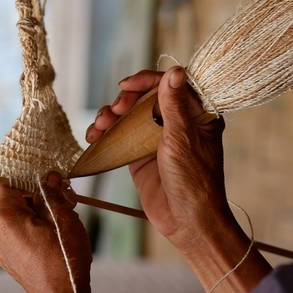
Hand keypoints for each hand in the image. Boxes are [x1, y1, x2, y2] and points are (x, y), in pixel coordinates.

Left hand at [0, 172, 92, 292]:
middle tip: (67, 195)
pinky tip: (58, 236)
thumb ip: (53, 194)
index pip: (5, 181)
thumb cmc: (64, 261)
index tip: (44, 168)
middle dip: (40, 194)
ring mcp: (1, 248)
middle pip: (15, 200)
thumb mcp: (65, 219)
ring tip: (68, 218)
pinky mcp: (11, 260)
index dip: (24, 171)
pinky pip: (21, 235)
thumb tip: (49, 178)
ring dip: (41, 212)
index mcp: (4, 217)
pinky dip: (37, 229)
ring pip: (20, 218)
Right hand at [87, 67, 229, 249]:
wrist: (187, 221)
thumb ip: (174, 105)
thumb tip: (175, 71)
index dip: (147, 81)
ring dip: (111, 116)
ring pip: (130, 115)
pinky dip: (105, 133)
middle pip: (146, 97)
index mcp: (198, 114)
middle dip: (125, 100)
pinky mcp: (141, 154)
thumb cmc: (194, 181)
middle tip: (114, 112)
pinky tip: (94, 136)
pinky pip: (120, 136)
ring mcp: (158, 138)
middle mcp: (178, 122)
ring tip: (100, 126)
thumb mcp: (182, 139)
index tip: (126, 86)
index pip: (171, 84)